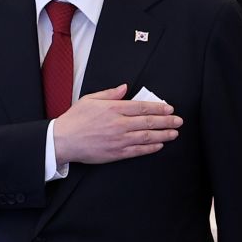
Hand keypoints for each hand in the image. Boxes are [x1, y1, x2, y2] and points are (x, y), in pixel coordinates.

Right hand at [52, 84, 181, 163]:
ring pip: (146, 137)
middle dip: (166, 121)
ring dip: (163, 135)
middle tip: (178, 121)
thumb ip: (109, 93)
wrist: (63, 140)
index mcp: (113, 109)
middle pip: (148, 122)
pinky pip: (137, 151)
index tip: (169, 108)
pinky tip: (159, 145)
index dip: (158, 108)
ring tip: (174, 133)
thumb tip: (124, 88)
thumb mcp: (90, 99)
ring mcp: (118, 140)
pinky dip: (150, 148)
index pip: (142, 107)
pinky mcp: (116, 153)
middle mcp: (118, 124)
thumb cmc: (75, 119)